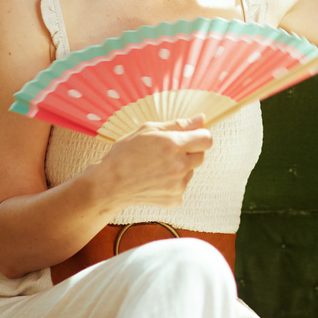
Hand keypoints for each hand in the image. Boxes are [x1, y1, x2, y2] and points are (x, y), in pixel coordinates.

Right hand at [90, 115, 211, 214]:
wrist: (110, 184)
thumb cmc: (125, 153)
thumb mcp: (148, 130)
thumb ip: (178, 124)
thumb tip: (201, 118)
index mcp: (174, 145)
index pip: (207, 139)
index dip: (200, 136)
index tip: (191, 137)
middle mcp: (180, 166)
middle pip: (201, 156)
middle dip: (190, 151)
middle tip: (168, 151)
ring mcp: (178, 185)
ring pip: (191, 171)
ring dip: (181, 167)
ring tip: (157, 166)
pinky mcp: (175, 199)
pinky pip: (182, 186)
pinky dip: (173, 182)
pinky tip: (156, 179)